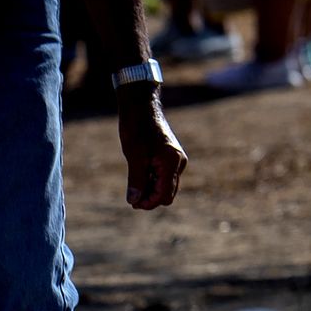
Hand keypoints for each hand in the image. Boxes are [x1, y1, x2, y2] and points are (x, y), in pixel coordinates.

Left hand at [118, 92, 185, 209]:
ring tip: (133, 185)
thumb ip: (136, 179)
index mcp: (172, 162)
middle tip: (131, 196)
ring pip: (165, 187)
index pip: (164, 195)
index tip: (132, 203)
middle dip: (150, 199)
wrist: (141, 107)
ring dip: (150, 190)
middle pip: (167, 194)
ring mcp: (175, 161)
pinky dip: (151, 182)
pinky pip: (163, 178)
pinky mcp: (170, 158)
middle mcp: (178, 163)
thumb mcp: (134, 155)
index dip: (149, 203)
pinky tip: (138, 177)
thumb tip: (134, 201)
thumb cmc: (137, 128)